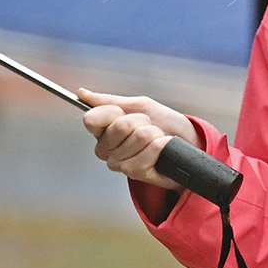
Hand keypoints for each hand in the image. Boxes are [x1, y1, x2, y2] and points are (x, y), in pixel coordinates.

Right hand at [76, 88, 195, 190]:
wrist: (186, 142)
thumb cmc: (163, 124)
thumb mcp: (138, 106)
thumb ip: (109, 101)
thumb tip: (81, 94)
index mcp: (101, 131)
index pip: (91, 119)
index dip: (113, 112)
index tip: (126, 113)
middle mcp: (105, 149)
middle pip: (120, 126)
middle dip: (141, 121)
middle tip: (149, 127)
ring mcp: (118, 163)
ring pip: (138, 137)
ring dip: (154, 133)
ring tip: (157, 138)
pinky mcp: (134, 173)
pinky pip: (149, 151)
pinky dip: (162, 145)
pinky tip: (162, 149)